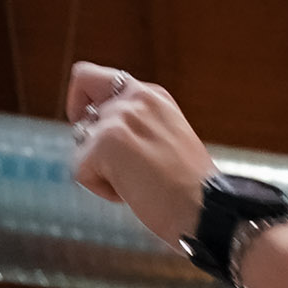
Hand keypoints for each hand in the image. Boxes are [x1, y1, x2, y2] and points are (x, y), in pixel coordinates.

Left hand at [65, 60, 212, 242]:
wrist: (207, 209)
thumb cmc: (192, 189)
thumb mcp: (168, 139)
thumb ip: (137, 125)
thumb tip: (96, 132)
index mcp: (152, 96)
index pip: (94, 78)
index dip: (84, 103)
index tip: (92, 126)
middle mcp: (135, 98)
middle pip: (80, 103)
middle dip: (87, 138)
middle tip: (111, 164)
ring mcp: (120, 118)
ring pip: (80, 144)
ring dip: (100, 170)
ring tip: (136, 183)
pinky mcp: (106, 143)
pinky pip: (81, 171)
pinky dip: (102, 190)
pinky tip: (133, 194)